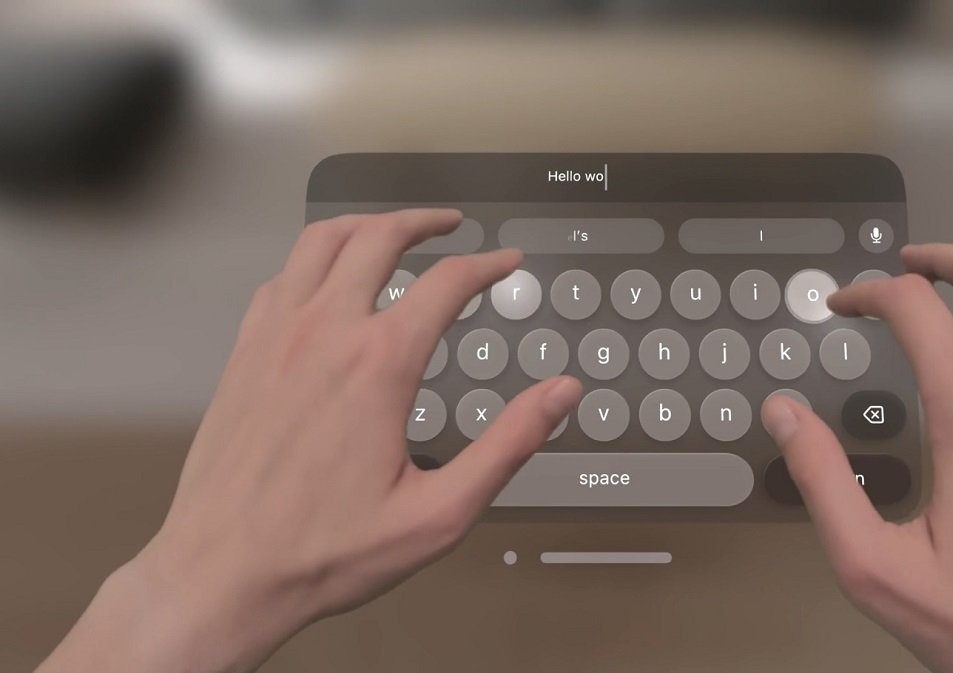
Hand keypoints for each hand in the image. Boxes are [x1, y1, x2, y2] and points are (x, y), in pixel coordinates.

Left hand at [37, 210, 581, 672]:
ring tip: (391, 229)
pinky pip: (281, 278)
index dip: (488, 265)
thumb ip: (508, 445)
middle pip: (379, 238)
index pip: (447, 283)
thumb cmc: (324, 551)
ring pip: (320, 242)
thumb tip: (559, 395)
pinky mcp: (245, 354)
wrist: (223, 572)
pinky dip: (313, 260)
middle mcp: (324, 334)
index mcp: (379, 365)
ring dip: (365, 224)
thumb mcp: (440, 513)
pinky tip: (325, 278)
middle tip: (450, 225)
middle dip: (423, 222)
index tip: (506, 263)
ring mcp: (276, 337)